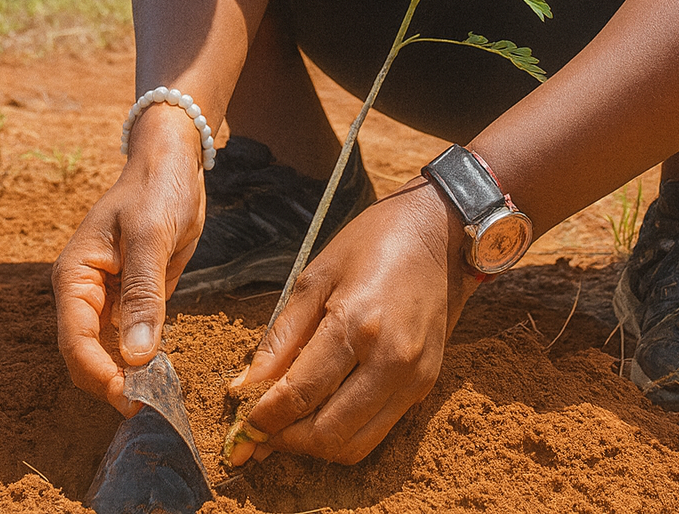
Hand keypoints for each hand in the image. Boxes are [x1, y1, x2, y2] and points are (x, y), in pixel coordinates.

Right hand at [52, 110, 204, 415]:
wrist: (173, 163)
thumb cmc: (156, 189)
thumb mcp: (151, 236)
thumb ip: (143, 295)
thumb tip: (135, 358)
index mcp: (75, 275)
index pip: (75, 341)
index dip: (97, 374)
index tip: (128, 397)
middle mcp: (84, 292)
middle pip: (86, 355)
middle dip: (110, 382)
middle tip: (146, 405)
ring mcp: (107, 298)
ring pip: (108, 353)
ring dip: (127, 376)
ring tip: (156, 396)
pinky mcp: (132, 299)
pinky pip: (131, 339)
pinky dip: (142, 359)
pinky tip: (161, 372)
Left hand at [227, 180, 481, 464]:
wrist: (436, 231)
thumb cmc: (370, 243)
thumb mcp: (315, 277)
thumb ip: (280, 337)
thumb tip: (244, 387)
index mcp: (355, 323)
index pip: (299, 394)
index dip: (264, 419)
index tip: (242, 427)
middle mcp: (388, 359)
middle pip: (326, 433)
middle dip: (286, 441)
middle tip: (261, 431)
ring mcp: (412, 377)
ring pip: (354, 445)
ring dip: (314, 447)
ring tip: (289, 428)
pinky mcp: (426, 386)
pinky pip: (378, 431)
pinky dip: (345, 435)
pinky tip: (324, 414)